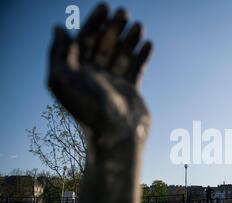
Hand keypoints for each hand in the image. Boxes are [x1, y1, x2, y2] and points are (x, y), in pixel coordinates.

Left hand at [48, 3, 151, 144]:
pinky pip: (136, 69)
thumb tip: (59, 29)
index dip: (93, 23)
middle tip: (124, 12)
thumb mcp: (63, 78)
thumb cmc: (88, 109)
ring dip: (129, 39)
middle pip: (103, 45)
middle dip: (113, 27)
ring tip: (139, 25)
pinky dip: (142, 56)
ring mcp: (113, 84)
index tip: (105, 8)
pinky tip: (148, 44)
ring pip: (121, 55)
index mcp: (75, 73)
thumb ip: (60, 52)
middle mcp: (93, 77)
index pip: (83, 41)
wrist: (116, 136)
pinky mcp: (130, 92)